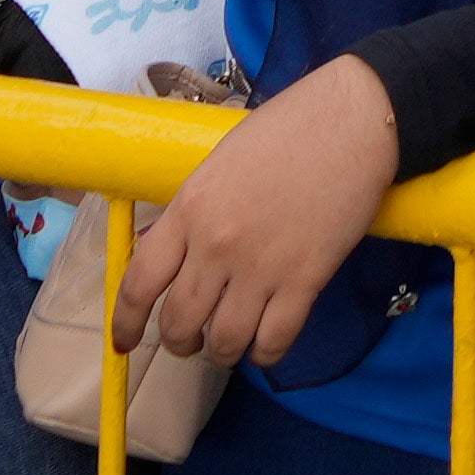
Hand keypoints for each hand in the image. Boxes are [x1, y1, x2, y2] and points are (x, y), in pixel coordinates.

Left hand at [116, 55, 403, 367]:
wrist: (351, 120)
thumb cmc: (287, 130)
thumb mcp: (219, 165)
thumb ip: (192, 214)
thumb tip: (170, 257)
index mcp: (189, 209)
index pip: (139, 282)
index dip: (125, 321)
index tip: (124, 341)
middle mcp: (216, 245)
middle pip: (178, 322)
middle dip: (178, 342)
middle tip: (189, 340)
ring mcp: (261, 267)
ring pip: (223, 341)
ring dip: (220, 352)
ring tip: (227, 344)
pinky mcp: (304, 281)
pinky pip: (273, 341)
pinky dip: (264, 354)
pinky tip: (265, 346)